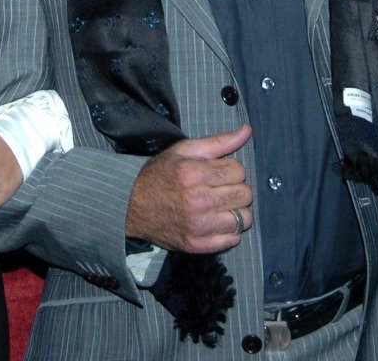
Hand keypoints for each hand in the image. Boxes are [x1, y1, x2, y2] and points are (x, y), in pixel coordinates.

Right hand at [125, 125, 252, 254]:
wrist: (130, 206)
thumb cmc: (159, 175)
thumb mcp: (184, 150)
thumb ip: (219, 142)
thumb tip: (247, 131)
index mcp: (195, 174)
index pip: (239, 171)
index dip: (232, 170)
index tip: (221, 172)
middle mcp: (198, 201)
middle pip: (244, 194)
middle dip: (237, 189)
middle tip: (222, 189)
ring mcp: (198, 226)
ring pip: (243, 219)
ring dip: (237, 211)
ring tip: (222, 206)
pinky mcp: (197, 245)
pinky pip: (232, 240)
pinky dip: (229, 231)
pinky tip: (217, 222)